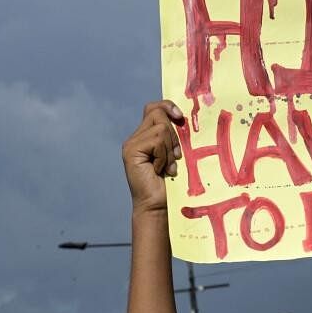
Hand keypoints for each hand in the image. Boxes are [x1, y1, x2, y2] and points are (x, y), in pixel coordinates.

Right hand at [123, 100, 185, 214]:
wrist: (159, 206)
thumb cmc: (171, 184)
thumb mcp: (175, 154)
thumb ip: (173, 137)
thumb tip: (181, 117)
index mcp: (146, 136)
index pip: (154, 108)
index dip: (167, 106)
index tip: (180, 117)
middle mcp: (136, 137)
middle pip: (158, 114)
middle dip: (173, 135)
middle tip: (175, 157)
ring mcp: (131, 144)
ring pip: (160, 128)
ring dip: (169, 149)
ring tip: (167, 167)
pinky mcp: (131, 151)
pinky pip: (156, 140)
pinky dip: (163, 156)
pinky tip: (159, 170)